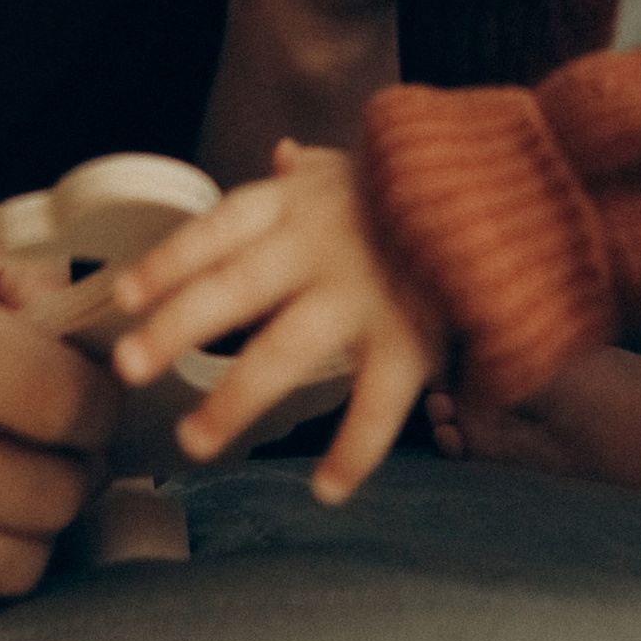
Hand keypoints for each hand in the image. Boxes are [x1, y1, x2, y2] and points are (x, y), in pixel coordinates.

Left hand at [110, 140, 441, 503]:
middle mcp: (321, 248)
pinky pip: (375, 404)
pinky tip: (324, 487)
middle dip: (176, 328)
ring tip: (194, 440)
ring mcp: (365, 296)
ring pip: (284, 353)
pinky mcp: (413, 339)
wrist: (517, 191)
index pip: (219, 229)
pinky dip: (352, 451)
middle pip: (233, 289)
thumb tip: (281, 153)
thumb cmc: (432, 183)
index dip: (169, 261)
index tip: (123, 297)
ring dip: (234, 400)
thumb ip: (316, 168)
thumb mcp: (365, 162)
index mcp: (301, 204)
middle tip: (127, 366)